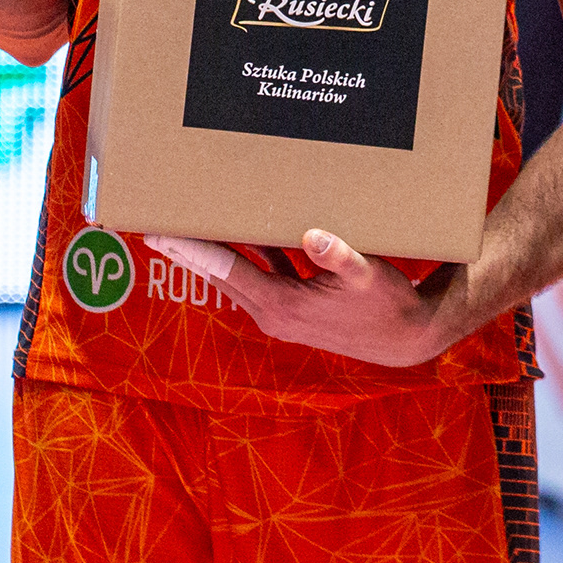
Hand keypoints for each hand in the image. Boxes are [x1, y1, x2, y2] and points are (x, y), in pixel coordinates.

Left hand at [156, 229, 459, 368]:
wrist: (407, 339)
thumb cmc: (388, 305)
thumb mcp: (368, 277)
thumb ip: (340, 256)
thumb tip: (312, 235)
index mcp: (283, 306)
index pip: (226, 270)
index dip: (191, 250)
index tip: (160, 234)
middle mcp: (273, 314)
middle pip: (220, 274)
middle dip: (187, 251)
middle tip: (155, 223)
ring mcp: (280, 314)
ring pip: (236, 276)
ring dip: (212, 254)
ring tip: (187, 227)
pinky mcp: (292, 308)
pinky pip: (261, 276)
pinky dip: (247, 256)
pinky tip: (242, 231)